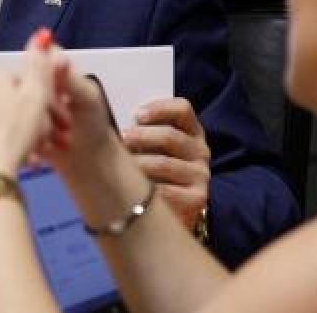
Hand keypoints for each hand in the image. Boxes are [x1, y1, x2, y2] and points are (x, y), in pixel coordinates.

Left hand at [0, 29, 62, 174]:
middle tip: (51, 143)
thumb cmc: (15, 131)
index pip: (24, 83)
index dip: (46, 102)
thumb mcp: (37, 94)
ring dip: (19, 136)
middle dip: (33, 121)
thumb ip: (39, 64)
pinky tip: (10, 162)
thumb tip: (41, 35)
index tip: (60, 122)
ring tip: (34, 156)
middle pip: (11, 102)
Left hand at [122, 98, 209, 228]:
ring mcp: (200, 174)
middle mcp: (200, 150)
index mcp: (191, 130)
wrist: (168, 209)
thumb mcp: (153, 146)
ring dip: (139, 163)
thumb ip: (142, 129)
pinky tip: (136, 190)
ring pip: (164, 164)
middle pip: (171, 136)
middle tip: (122, 139)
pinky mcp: (197, 198)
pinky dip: (147, 190)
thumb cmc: (153, 168)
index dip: (159, 108)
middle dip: (142, 136)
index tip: (137, 115)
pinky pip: (166, 191)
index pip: (182, 108)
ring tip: (122, 165)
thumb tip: (115, 119)